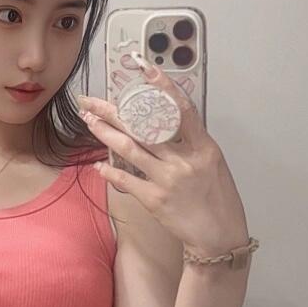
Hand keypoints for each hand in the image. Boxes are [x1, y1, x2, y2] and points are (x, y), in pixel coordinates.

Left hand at [76, 61, 248, 256]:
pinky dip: (109, 171)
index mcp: (203, 147)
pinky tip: (97, 164)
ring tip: (88, 121)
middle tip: (91, 101)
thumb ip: (192, 144)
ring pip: (129, 149)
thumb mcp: (213, 164)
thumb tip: (166, 124)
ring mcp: (167, 179)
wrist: (219, 237)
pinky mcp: (154, 199)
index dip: (164, 87)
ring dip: (104, 133)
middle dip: (113, 111)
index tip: (146, 69)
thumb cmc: (218, 200)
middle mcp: (184, 160)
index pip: (182, 109)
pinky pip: (125, 180)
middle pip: (144, 127)